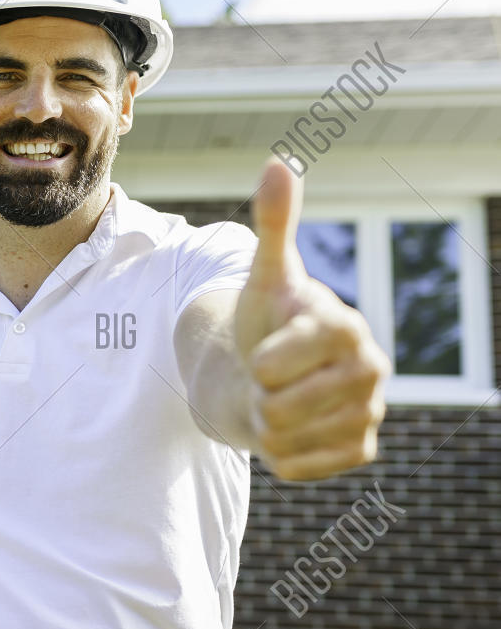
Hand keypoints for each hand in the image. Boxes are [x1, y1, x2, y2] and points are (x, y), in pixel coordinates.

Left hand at [232, 158, 390, 479]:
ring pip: (283, 439)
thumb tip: (280, 162)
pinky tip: (293, 427)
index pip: (273, 365)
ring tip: (282, 398)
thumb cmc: (270, 321)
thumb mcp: (265, 275)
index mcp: (346, 327)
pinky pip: (294, 466)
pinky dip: (280, 453)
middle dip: (260, 396)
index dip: (257, 363)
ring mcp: (369, 415)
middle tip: (271, 378)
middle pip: (278, 408)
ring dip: (267, 424)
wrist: (274, 373)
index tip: (266, 351)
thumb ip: (274, 224)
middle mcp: (371, 371)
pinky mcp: (360, 451)